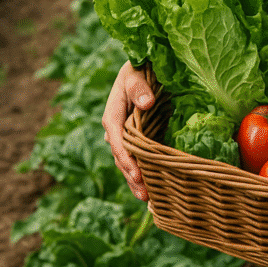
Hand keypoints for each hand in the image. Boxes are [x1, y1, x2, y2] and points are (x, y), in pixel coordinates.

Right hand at [102, 61, 154, 200]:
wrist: (143, 68)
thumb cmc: (139, 68)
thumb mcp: (136, 74)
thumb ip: (139, 88)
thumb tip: (146, 104)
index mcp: (112, 116)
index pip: (117, 141)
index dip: (126, 158)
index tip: (137, 174)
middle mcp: (116, 130)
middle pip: (121, 157)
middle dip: (131, 176)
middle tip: (145, 194)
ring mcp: (126, 137)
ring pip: (128, 162)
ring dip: (136, 180)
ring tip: (148, 199)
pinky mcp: (139, 138)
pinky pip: (139, 158)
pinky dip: (145, 172)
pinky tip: (154, 188)